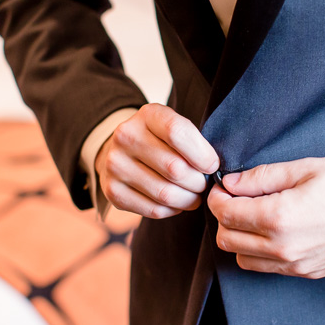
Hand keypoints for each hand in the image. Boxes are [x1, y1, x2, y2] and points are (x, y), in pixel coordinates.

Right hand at [95, 103, 218, 218]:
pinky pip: (154, 209)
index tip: (212, 166)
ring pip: (166, 193)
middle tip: (202, 184)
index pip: (177, 132)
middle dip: (198, 182)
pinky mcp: (112, 191)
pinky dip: (172, 210)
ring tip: (193, 196)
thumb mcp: (175, 126)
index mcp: (147, 115)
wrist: (121, 150)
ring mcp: (115, 165)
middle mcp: (125, 137)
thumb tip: (212, 168)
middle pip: (175, 168)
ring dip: (188, 200)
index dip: (202, 154)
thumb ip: (193, 140)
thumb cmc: (160, 140)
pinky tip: (176, 202)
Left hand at [207, 156, 324, 278]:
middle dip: (224, 218)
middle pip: (227, 240)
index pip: (225, 214)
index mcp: (279, 218)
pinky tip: (274, 232)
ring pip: (243, 259)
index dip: (217, 198)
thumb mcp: (305, 168)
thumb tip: (231, 182)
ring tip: (255, 216)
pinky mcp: (307, 273)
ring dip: (240, 239)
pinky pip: (267, 269)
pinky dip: (260, 252)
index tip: (223, 188)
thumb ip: (262, 177)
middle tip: (237, 199)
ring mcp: (295, 265)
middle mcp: (283, 248)